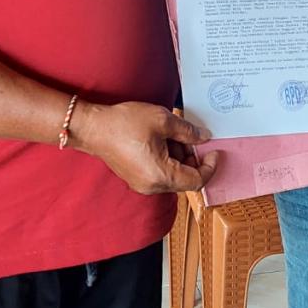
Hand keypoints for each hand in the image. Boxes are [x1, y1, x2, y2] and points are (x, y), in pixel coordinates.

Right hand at [69, 101, 218, 194]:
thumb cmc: (125, 123)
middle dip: (192, 156)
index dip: (209, 166)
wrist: (93, 127)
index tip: (215, 151)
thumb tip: (204, 138)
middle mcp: (152, 186)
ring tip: (171, 132)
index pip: (197, 180)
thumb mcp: (163, 121)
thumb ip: (188, 132)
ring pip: (173, 174)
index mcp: (161, 176)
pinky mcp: (136, 178)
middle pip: (185, 178)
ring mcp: (142, 184)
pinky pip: (160, 172)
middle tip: (188, 134)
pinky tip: (160, 138)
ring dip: (178, 155)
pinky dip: (167, 157)